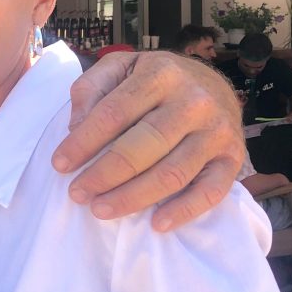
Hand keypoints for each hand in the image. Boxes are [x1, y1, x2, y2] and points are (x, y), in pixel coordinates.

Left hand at [53, 51, 243, 230]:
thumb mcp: (120, 67)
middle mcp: (193, 102)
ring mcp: (217, 131)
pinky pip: (211, 191)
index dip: (83, 142)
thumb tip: (76, 128)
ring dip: (132, 197)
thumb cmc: (155, 80)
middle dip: (104, 175)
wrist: (213, 84)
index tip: (59, 164)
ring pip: (172, 173)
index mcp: (161, 74)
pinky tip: (156, 224)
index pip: (115, 113)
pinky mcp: (232, 158)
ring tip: (100, 210)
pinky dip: (184, 211)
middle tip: (77, 193)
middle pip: (143, 146)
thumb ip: (92, 88)